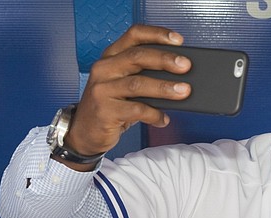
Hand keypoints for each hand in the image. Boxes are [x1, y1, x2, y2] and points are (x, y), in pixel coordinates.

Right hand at [62, 24, 191, 166]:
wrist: (85, 130)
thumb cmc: (111, 105)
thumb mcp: (123, 84)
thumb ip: (143, 76)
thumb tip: (179, 76)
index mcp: (111, 57)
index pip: (134, 36)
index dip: (157, 34)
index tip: (178, 40)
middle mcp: (104, 69)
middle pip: (137, 57)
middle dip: (164, 60)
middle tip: (185, 66)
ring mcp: (102, 89)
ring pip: (138, 84)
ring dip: (164, 87)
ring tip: (184, 91)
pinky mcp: (105, 111)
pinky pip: (136, 110)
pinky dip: (154, 114)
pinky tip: (163, 119)